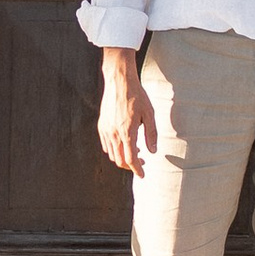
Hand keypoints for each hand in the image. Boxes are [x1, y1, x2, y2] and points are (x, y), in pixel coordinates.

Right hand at [99, 55, 156, 174]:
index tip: (142, 175)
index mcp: (127, 132)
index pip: (130, 159)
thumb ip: (151, 134)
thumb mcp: (149, 114)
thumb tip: (152, 151)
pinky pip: (106, 145)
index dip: (137, 170)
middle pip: (120, 160)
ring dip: (122, 158)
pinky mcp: (102, 125)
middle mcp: (114, 134)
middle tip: (141, 162)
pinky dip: (114, 150)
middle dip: (130, 166)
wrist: (119, 80)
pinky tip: (123, 144)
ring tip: (135, 151)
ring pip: (112, 154)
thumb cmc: (137, 96)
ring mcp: (106, 130)